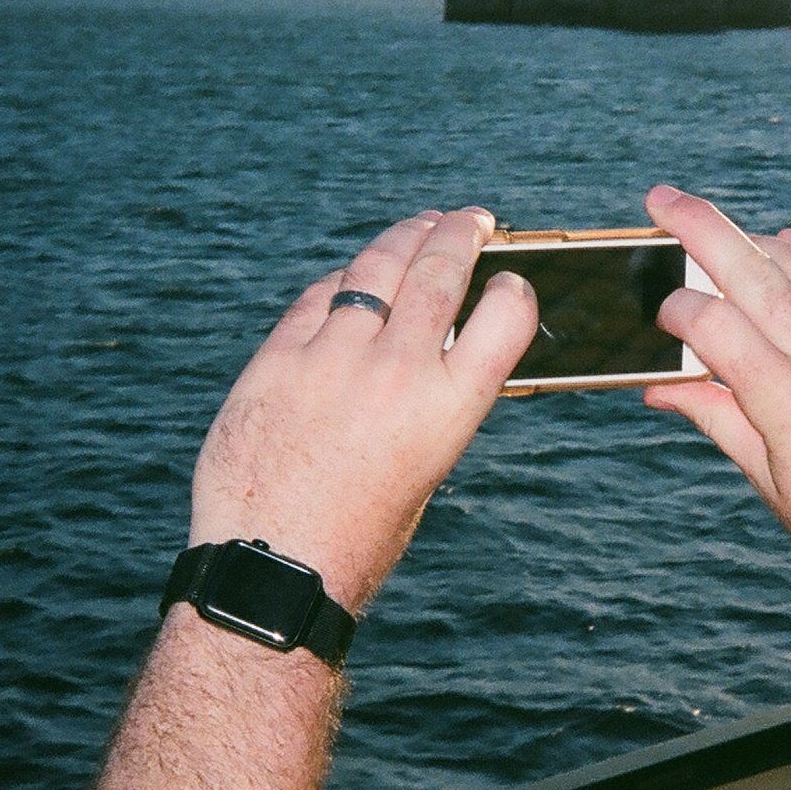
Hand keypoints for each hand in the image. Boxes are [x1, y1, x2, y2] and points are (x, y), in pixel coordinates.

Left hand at [189, 208, 536, 610]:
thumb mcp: (427, 466)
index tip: (509, 277)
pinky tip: (352, 278)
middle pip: (439, 269)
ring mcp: (331, 359)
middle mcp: (397, 371)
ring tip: (418, 228)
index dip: (514, 284)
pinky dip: (342, 282)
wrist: (277, 568)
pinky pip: (317, 298)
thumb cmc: (360, 533)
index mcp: (449, 407)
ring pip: (375, 267)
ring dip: (404, 238)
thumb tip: (436, 339)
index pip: (506, 311)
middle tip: (469, 221)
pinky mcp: (276, 360)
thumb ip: (434, 398)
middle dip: (459, 233)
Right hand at [641, 185, 790, 628]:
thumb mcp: (769, 480)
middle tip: (663, 197)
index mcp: (785, 399)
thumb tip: (660, 387)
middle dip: (700, 227)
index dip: (675, 310)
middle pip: (753, 270)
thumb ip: (716, 418)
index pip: (712, 323)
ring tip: (731, 236)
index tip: (660, 315)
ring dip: (764, 241)